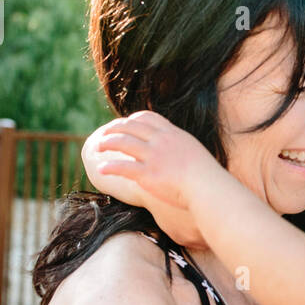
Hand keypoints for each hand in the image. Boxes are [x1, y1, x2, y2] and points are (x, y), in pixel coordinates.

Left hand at [85, 111, 219, 243]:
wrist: (208, 186)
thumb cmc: (205, 174)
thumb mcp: (194, 151)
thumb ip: (181, 146)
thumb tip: (177, 150)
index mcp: (172, 133)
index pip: (147, 118)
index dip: (132, 120)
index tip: (125, 124)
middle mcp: (160, 141)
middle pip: (130, 127)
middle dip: (114, 129)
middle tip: (104, 134)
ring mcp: (153, 156)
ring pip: (122, 143)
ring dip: (107, 143)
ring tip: (97, 147)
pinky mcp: (147, 174)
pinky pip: (123, 167)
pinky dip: (110, 166)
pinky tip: (100, 168)